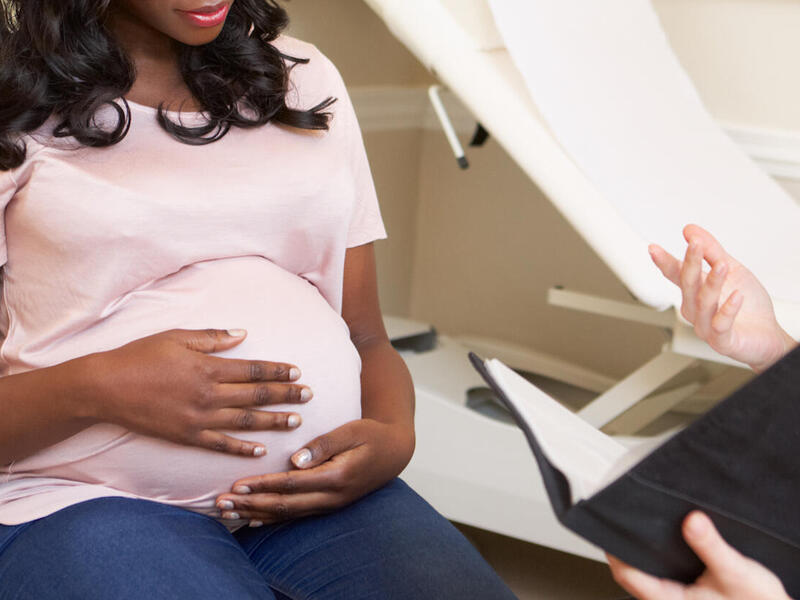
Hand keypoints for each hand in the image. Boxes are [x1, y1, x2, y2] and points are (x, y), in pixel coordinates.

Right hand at [85, 328, 312, 455]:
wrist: (105, 388)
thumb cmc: (140, 356)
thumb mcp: (177, 337)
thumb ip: (213, 338)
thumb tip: (243, 334)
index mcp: (208, 367)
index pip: (254, 370)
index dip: (278, 371)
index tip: (298, 372)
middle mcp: (209, 394)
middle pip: (257, 396)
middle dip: (287, 394)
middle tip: (310, 395)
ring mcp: (199, 418)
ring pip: (246, 422)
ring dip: (274, 421)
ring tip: (297, 420)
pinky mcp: (187, 436)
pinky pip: (221, 444)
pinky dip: (243, 448)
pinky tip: (261, 450)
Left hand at [214, 418, 414, 524]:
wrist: (394, 451)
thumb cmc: (371, 435)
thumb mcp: (352, 431)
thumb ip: (323, 444)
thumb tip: (295, 459)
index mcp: (336, 477)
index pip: (292, 484)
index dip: (264, 486)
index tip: (238, 484)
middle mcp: (331, 497)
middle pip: (285, 505)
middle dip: (251, 505)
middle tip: (221, 503)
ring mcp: (330, 504)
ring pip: (287, 514)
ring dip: (256, 513)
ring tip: (228, 512)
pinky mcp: (328, 504)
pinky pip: (296, 515)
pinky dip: (272, 518)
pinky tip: (253, 519)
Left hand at [607, 511, 789, 599]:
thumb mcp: (735, 572)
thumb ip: (711, 547)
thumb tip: (692, 521)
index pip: (627, 575)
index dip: (613, 552)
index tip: (605, 529)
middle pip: (630, 573)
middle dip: (621, 549)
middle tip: (617, 521)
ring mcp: (676, 597)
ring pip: (644, 574)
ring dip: (638, 553)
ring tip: (635, 527)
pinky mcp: (686, 593)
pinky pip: (660, 574)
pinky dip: (654, 557)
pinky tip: (661, 541)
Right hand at [650, 224, 794, 370]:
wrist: (767, 337)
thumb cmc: (749, 307)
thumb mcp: (733, 270)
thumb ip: (712, 251)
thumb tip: (691, 231)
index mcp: (695, 292)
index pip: (676, 274)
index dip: (665, 262)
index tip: (654, 248)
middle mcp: (696, 310)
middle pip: (688, 285)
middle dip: (691, 264)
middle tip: (695, 245)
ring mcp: (706, 326)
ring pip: (703, 303)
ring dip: (713, 283)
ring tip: (722, 265)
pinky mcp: (723, 341)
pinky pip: (720, 325)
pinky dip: (728, 310)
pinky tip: (736, 297)